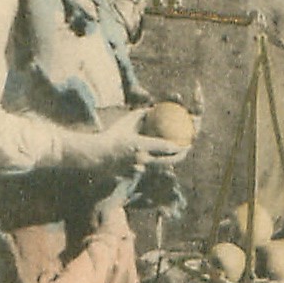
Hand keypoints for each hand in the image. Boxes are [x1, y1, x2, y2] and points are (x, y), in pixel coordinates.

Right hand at [64, 109, 189, 173]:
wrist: (96, 155)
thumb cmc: (111, 135)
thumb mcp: (125, 122)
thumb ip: (140, 115)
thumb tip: (153, 108)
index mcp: (140, 146)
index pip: (164, 147)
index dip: (178, 147)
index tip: (187, 143)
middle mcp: (141, 160)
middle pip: (166, 161)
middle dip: (179, 157)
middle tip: (186, 150)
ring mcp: (138, 169)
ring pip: (160, 166)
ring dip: (169, 161)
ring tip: (176, 155)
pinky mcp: (135, 174)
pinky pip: (150, 168)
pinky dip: (157, 163)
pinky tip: (160, 158)